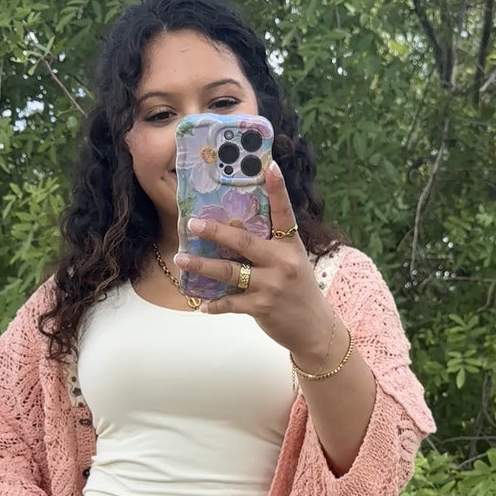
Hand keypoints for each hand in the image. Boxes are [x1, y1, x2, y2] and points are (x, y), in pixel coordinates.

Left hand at [173, 161, 335, 362]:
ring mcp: (271, 286)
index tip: (270, 167)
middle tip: (192, 222)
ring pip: (230, 272)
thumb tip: (234, 230)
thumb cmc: (299, 290)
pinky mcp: (262, 307)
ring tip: (181, 259)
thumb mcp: (293, 262)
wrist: (314, 328)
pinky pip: (231, 303)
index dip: (278, 190)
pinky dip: (214, 305)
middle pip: (243, 242)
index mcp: (291, 246)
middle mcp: (282, 263)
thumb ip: (271, 246)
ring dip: (202, 266)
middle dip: (215, 232)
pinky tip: (201, 305)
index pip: (285, 214)